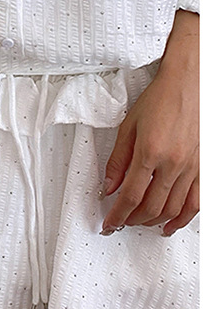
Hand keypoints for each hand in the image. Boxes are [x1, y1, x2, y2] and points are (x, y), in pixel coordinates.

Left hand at [101, 55, 198, 236]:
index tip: (108, 224)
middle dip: (133, 220)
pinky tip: (172, 223)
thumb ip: (117, 160)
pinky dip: (183, 218)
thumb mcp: (128, 127)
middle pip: (152, 207)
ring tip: (140, 224)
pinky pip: (197, 202)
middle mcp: (174, 164)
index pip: (130, 196)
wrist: (190, 84)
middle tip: (121, 223)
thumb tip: (108, 187)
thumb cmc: (160, 99)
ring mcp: (193, 168)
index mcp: (151, 152)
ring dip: (155, 222)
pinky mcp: (204, 168)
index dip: (117, 215)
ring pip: (174, 209)